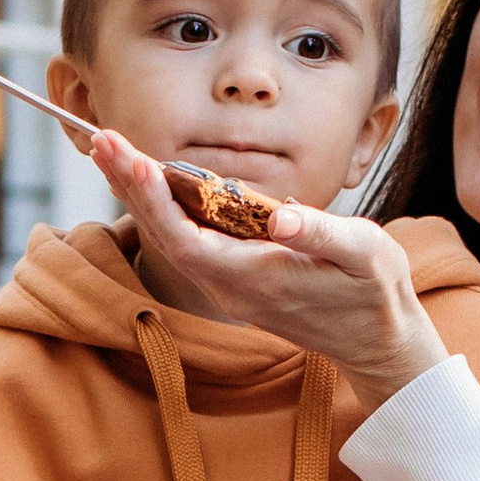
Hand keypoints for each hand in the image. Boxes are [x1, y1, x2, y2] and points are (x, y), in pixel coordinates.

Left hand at [90, 126, 446, 407]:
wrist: (377, 342)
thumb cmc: (374, 294)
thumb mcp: (364, 255)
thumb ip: (322, 233)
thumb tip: (282, 215)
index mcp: (254, 279)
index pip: (186, 239)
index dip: (156, 200)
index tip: (134, 159)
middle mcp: (229, 288)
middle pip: (164, 235)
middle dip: (131, 186)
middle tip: (103, 139)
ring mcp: (227, 287)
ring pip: (168, 238)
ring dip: (139, 195)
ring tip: (112, 150)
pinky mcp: (233, 279)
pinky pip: (184, 240)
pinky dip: (161, 206)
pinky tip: (150, 180)